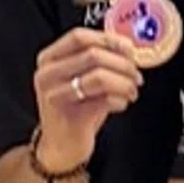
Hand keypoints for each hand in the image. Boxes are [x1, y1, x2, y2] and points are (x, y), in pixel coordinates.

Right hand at [31, 28, 143, 172]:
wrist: (61, 146)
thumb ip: (98, 59)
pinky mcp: (69, 116)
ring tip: (132, 91)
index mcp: (49, 59)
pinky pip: (104, 100)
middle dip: (123, 64)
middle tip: (136, 75)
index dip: (108, 39)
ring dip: (125, 82)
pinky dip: (120, 100)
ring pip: (99, 77)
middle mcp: (47, 75)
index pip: (79, 36)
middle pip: (93, 55)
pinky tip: (121, 104)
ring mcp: (55, 96)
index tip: (128, 48)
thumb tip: (127, 47)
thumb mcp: (81, 77)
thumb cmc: (76, 108)